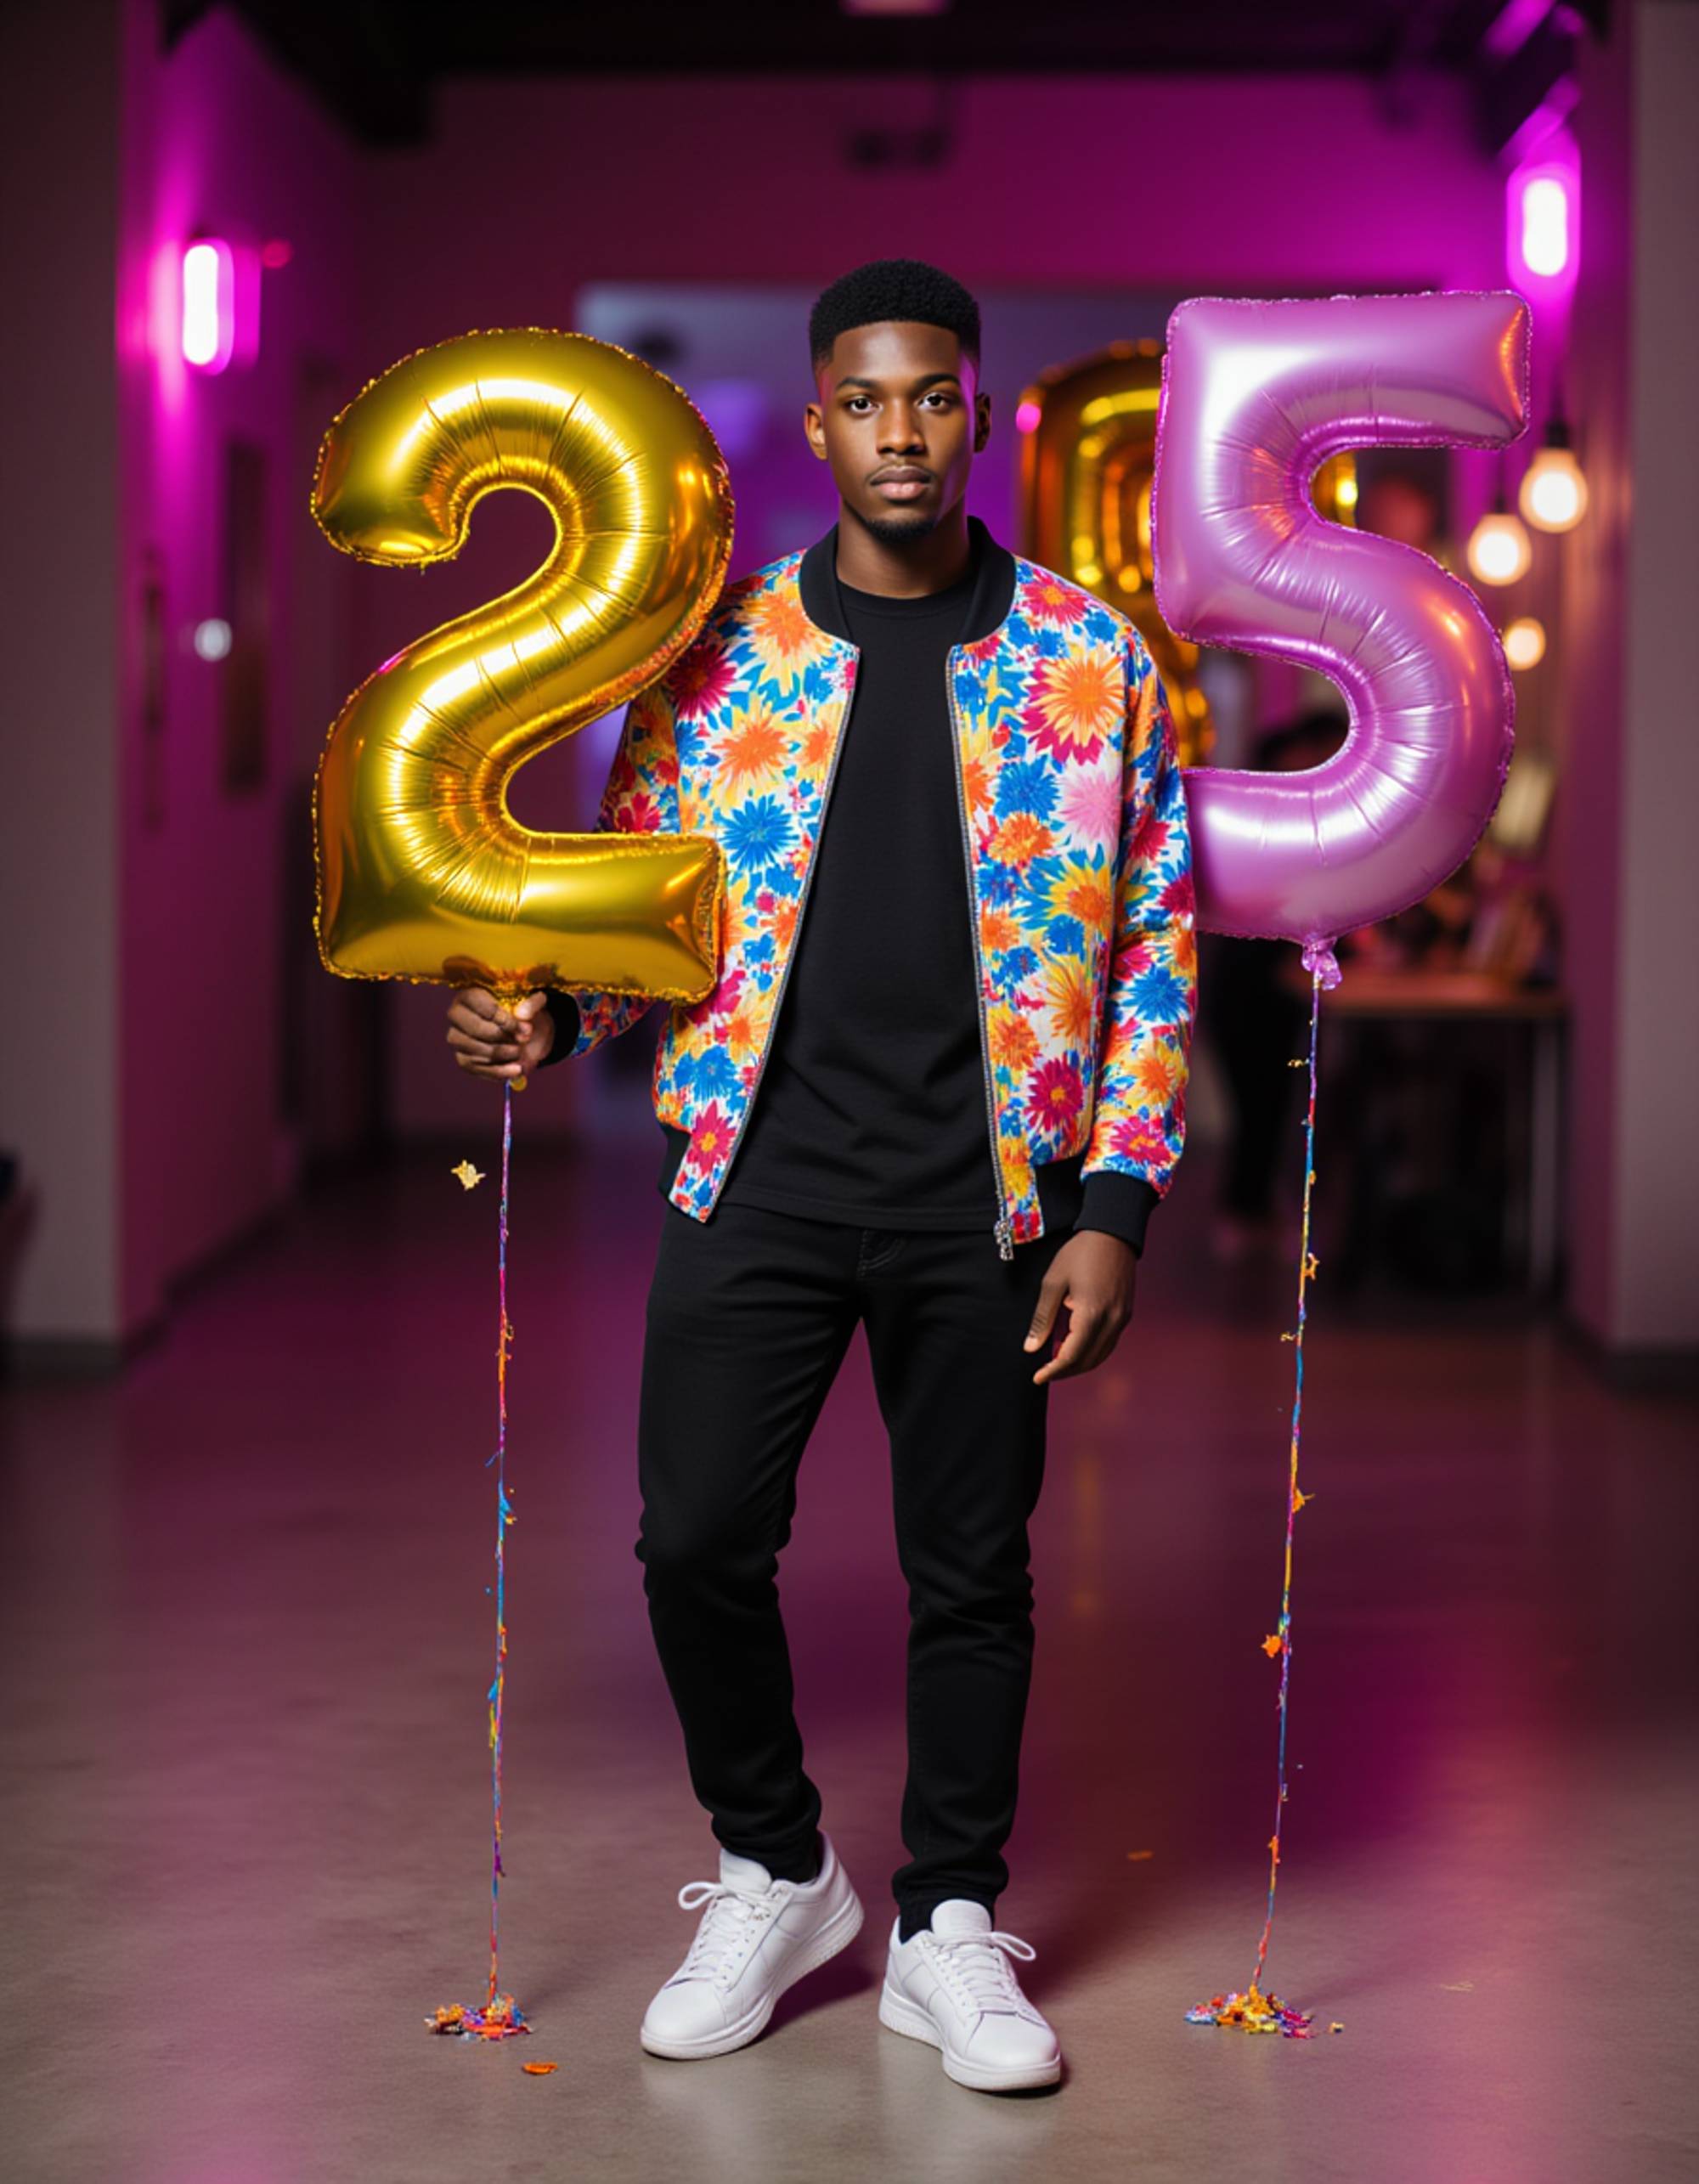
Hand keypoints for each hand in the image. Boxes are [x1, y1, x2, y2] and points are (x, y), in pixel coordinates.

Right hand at [445, 988, 555, 1080]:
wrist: (523, 1034)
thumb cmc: (522, 1013)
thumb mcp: (533, 1004)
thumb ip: (533, 1004)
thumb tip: (523, 1014)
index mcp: (470, 994)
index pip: (482, 1006)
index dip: (505, 1019)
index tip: (525, 1027)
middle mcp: (456, 1015)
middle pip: (476, 1029)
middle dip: (504, 1037)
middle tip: (523, 1040)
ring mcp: (457, 1039)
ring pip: (477, 1051)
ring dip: (503, 1054)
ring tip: (520, 1052)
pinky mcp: (463, 1059)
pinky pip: (477, 1069)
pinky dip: (500, 1071)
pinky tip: (516, 1069)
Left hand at [1024, 1230, 1136, 1383]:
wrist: (1112, 1233)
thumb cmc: (1079, 1254)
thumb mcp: (1053, 1283)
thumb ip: (1042, 1319)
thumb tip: (1031, 1348)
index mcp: (1091, 1314)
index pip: (1071, 1355)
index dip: (1053, 1370)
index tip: (1037, 1377)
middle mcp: (1112, 1321)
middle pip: (1088, 1361)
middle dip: (1065, 1371)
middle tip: (1044, 1372)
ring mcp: (1122, 1318)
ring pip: (1101, 1355)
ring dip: (1079, 1363)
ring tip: (1057, 1362)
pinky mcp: (1126, 1314)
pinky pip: (1109, 1343)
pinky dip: (1092, 1351)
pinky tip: (1076, 1347)